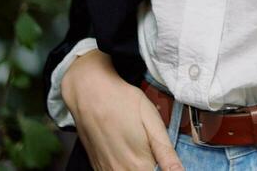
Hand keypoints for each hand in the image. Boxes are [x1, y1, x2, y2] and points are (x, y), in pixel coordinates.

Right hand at [63, 51, 183, 170]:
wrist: (90, 93)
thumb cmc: (122, 102)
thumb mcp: (152, 122)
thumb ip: (166, 153)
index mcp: (138, 164)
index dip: (165, 168)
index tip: (165, 160)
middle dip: (153, 165)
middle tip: (151, 148)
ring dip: (139, 166)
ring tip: (139, 146)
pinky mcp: (97, 167)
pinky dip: (125, 166)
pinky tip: (127, 150)